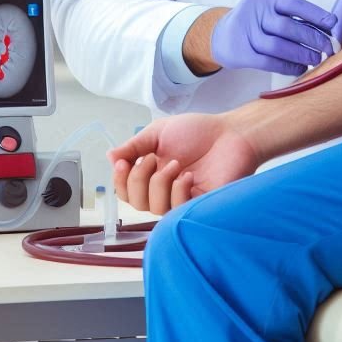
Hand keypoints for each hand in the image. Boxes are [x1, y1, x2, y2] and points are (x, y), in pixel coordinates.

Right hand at [108, 113, 258, 214]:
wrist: (231, 133)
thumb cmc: (200, 131)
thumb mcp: (159, 132)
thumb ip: (134, 145)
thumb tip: (110, 156)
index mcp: (151, 172)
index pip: (125, 190)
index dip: (119, 180)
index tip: (123, 163)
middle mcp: (163, 188)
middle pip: (135, 202)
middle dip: (138, 179)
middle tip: (154, 159)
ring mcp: (179, 198)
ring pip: (153, 207)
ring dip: (160, 183)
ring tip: (177, 164)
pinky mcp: (196, 206)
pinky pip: (176, 210)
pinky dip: (178, 191)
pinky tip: (189, 176)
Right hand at [212, 0, 336, 75]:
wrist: (219, 36)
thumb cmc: (253, 23)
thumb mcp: (267, 10)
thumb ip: (290, 17)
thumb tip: (326, 28)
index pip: (294, 4)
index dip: (316, 14)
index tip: (333, 24)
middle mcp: (254, 13)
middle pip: (288, 26)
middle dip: (312, 38)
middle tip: (328, 48)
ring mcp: (245, 33)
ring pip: (279, 46)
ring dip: (301, 54)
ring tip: (316, 59)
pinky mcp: (241, 54)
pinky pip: (269, 62)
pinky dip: (287, 66)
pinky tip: (300, 68)